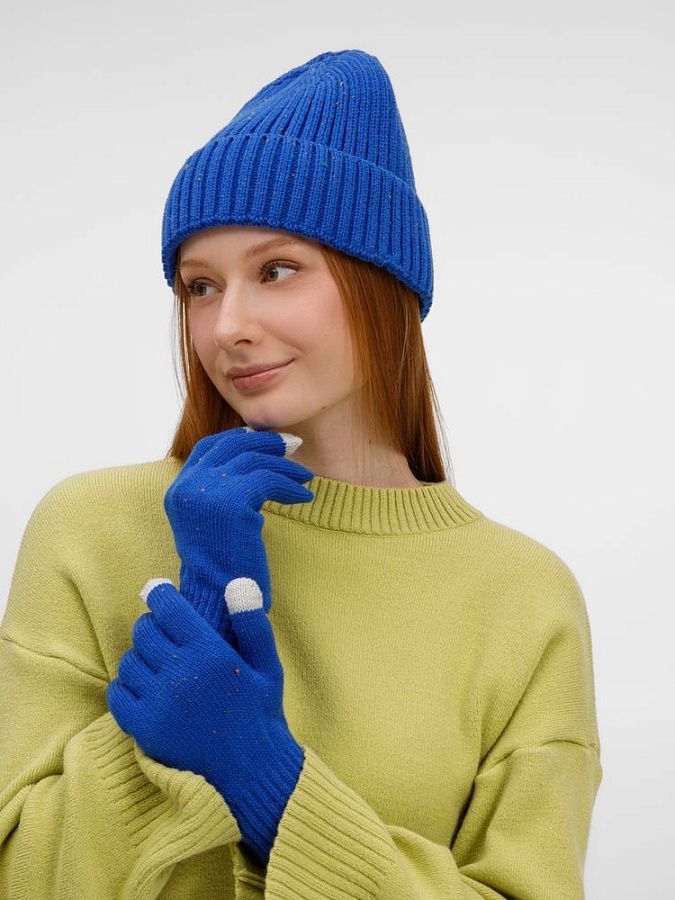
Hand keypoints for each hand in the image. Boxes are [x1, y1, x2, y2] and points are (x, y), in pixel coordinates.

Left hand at [107, 576, 303, 867]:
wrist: (250, 773)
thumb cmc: (259, 714)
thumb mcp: (267, 665)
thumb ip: (252, 623)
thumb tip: (238, 582)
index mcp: (212, 653)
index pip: (170, 609)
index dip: (160, 595)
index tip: (157, 591)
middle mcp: (182, 674)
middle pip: (145, 631)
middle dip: (150, 625)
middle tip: (160, 632)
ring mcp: (160, 702)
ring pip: (129, 661)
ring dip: (139, 656)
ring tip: (155, 663)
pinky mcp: (144, 728)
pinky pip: (118, 694)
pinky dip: (124, 687)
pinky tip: (143, 689)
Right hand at [163, 426, 313, 640]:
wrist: (219, 603)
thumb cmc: (224, 571)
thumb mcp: (213, 523)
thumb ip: (219, 492)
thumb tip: (252, 459)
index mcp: (178, 491)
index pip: (208, 447)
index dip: (238, 439)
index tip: (265, 441)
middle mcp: (187, 488)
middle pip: (232, 446)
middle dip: (266, 443)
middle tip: (293, 446)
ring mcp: (206, 493)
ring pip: (254, 461)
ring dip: (286, 467)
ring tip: (305, 478)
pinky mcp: (231, 503)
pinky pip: (268, 480)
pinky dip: (291, 488)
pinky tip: (304, 499)